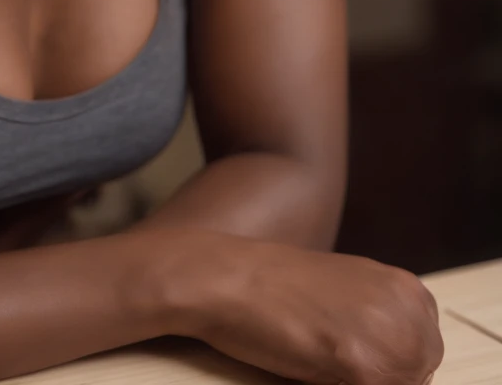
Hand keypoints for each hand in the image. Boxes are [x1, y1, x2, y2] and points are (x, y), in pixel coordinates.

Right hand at [171, 231, 442, 384]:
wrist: (231, 278)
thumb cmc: (278, 288)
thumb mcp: (347, 291)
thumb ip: (382, 320)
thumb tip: (399, 366)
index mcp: (409, 289)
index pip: (422, 358)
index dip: (387, 368)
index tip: (347, 357)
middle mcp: (412, 309)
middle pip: (416, 378)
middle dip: (378, 378)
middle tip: (330, 361)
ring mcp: (392, 338)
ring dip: (360, 382)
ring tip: (319, 360)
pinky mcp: (364, 367)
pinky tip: (311, 368)